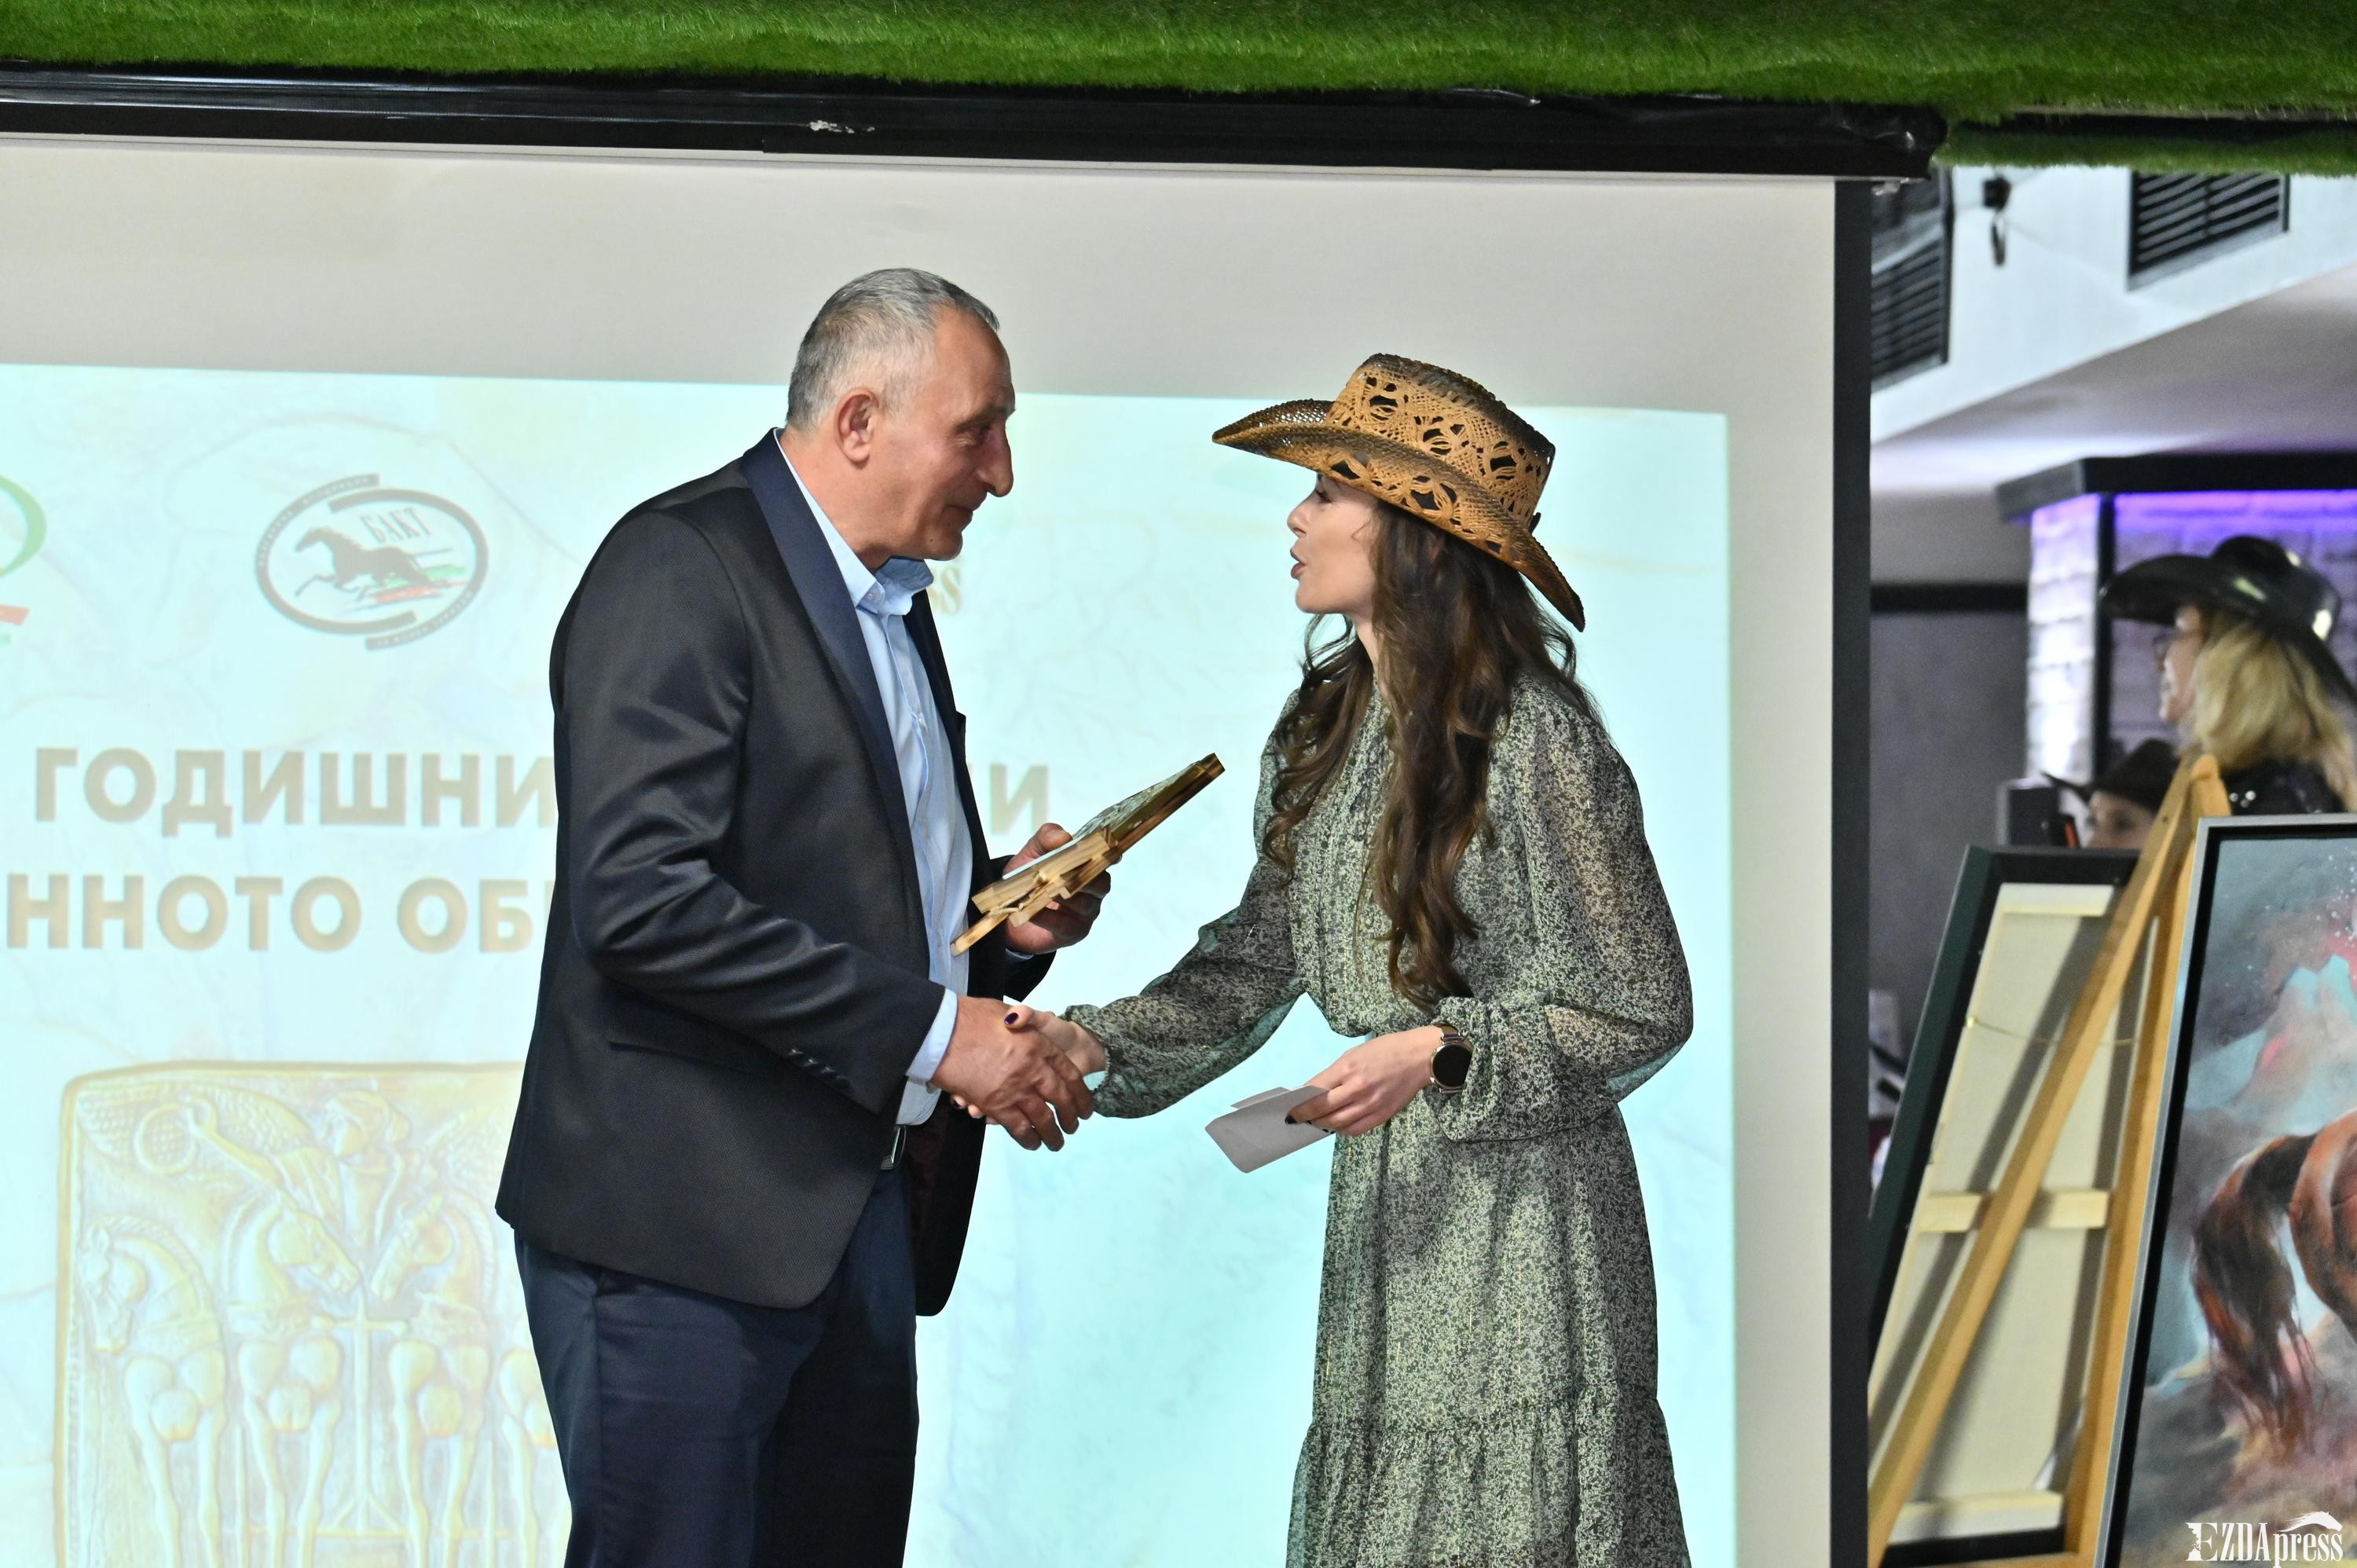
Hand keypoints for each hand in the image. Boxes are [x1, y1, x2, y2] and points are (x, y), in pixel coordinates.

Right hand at [933, 994, 1093, 1150]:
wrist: (945, 1029)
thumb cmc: (973, 1016)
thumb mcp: (1005, 1010)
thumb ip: (1021, 1018)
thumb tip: (1023, 1021)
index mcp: (1040, 1045)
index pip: (1069, 1073)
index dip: (1080, 1093)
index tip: (1086, 1106)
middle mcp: (1034, 1069)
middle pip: (1061, 1098)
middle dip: (1071, 1115)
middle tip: (1074, 1126)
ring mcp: (1017, 1089)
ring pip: (1043, 1117)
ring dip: (1053, 1133)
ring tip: (1058, 1143)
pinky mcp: (998, 1105)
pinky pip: (1019, 1127)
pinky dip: (1028, 1138)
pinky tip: (1033, 1143)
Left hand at [1001, 822, 1112, 955]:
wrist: (1015, 908)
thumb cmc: (1030, 874)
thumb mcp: (1034, 852)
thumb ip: (1047, 839)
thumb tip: (1064, 836)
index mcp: (1088, 864)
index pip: (1107, 858)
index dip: (1110, 855)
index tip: (1111, 854)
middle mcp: (1093, 887)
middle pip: (1101, 882)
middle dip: (1085, 876)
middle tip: (1064, 872)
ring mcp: (1087, 910)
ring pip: (1085, 903)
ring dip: (1064, 896)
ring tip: (1044, 891)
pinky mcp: (1075, 931)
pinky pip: (1065, 924)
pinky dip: (1049, 917)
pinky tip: (1034, 912)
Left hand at [1291, 1027, 1441, 1136]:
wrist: (1420, 1057)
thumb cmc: (1386, 1049)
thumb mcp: (1354, 1053)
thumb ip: (1335, 1073)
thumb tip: (1317, 1091)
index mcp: (1347, 1068)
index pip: (1315, 1092)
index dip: (1300, 1103)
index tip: (1291, 1109)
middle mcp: (1357, 1088)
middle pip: (1323, 1110)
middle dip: (1307, 1117)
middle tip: (1298, 1119)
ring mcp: (1370, 1104)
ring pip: (1337, 1123)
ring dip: (1323, 1124)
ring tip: (1317, 1122)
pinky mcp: (1382, 1115)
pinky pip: (1356, 1129)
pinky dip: (1343, 1130)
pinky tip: (1338, 1125)